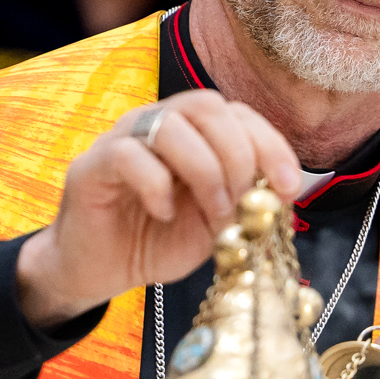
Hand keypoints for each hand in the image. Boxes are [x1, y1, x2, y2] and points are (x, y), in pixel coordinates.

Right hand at [15, 91, 300, 328]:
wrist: (101, 271)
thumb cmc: (158, 240)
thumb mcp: (215, 223)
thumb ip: (244, 200)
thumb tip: (282, 190)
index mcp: (192, 132)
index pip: (237, 114)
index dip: (270, 144)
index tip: (287, 188)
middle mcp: (158, 123)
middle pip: (208, 106)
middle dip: (238, 156)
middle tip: (240, 202)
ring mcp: (122, 139)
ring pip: (172, 124)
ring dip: (205, 172)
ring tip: (210, 212)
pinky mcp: (92, 165)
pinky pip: (129, 155)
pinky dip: (157, 185)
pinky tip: (164, 214)